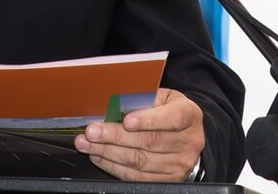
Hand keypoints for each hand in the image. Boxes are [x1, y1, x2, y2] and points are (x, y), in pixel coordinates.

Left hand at [74, 88, 204, 181]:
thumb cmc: (169, 110)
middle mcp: (188, 141)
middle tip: (92, 131)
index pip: (171, 118)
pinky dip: (113, 166)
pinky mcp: (167, 179)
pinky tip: (99, 156)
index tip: (126, 120)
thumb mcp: (164, 97)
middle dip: (115, 136)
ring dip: (108, 152)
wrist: (185, 134)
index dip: (147, 120)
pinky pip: (136, 176)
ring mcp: (179, 164)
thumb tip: (115, 102)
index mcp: (189, 115)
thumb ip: (145, 98)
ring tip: (88, 144)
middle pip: (149, 142)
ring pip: (139, 161)